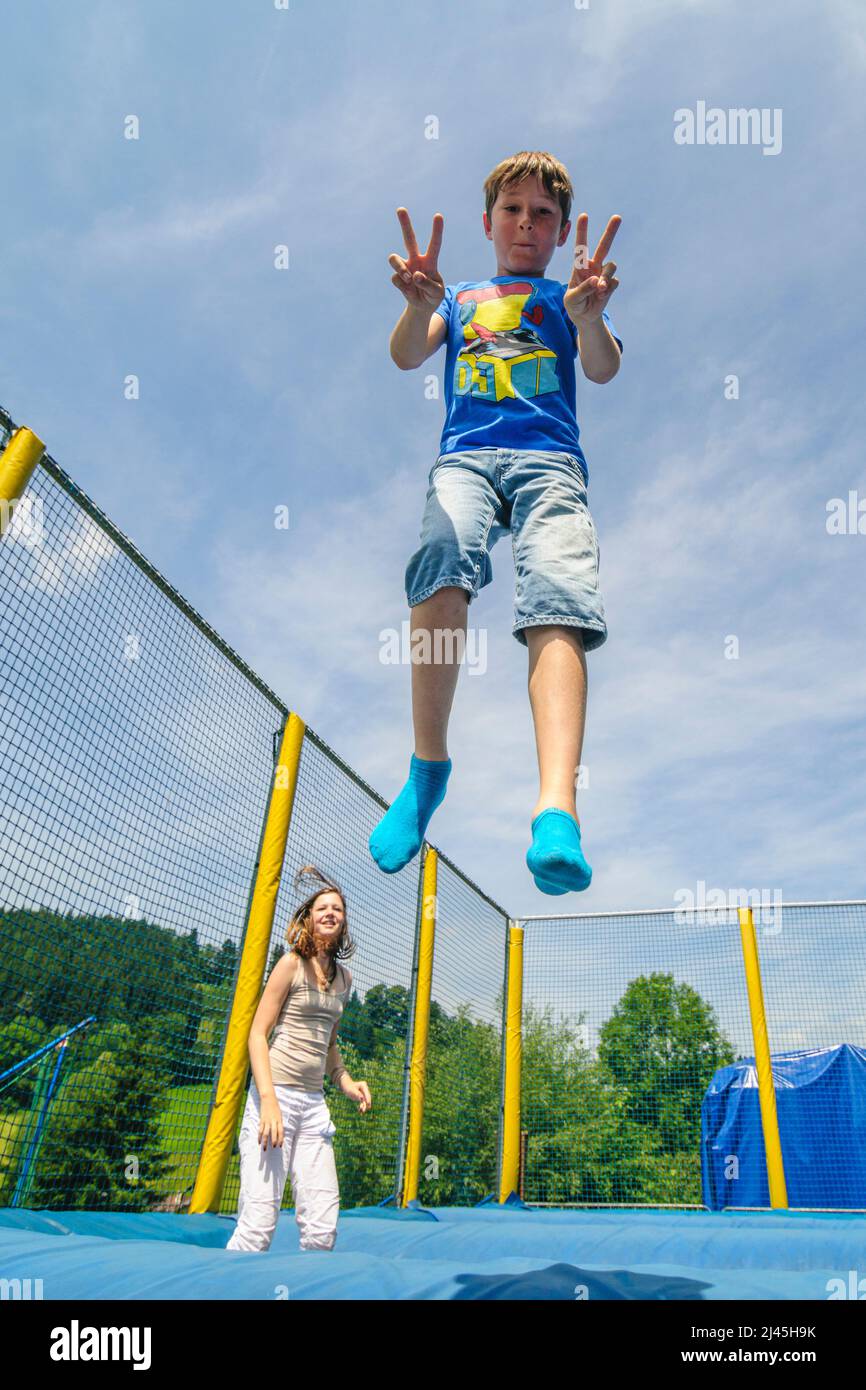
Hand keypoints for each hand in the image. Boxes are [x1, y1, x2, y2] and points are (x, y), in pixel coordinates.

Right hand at [258, 1095, 283, 1149]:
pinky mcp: (261, 1120)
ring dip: (265, 1142)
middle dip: (273, 1141)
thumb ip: (279, 1123)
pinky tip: (259, 1142)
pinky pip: (260, 1130)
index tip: (280, 1146)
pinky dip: (259, 1137)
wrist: (268, 1098)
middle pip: (273, 1133)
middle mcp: (273, 1121)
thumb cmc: (275, 1107)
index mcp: (279, 1120)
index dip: (280, 1139)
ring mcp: (266, 1121)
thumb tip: (279, 1134)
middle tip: (273, 1147)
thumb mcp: (279, 1115)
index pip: (281, 1131)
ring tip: (264, 1148)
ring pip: (265, 1133)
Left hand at [346, 1080, 371, 1113]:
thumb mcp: (352, 1090)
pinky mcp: (361, 1097)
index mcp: (364, 1086)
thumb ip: (357, 1093)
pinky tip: (360, 1112)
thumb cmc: (348, 1087)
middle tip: (365, 1109)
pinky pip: (362, 1103)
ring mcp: (363, 1093)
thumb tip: (362, 1098)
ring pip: (365, 1101)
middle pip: (367, 1098)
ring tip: (362, 1112)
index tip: (368, 1103)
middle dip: (366, 1104)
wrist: (345, 1086)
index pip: (367, 1093)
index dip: (368, 1098)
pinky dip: (361, 1106)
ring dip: (364, 1106)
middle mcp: (365, 1090)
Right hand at [389, 207, 444, 312]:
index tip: (438, 216)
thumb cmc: (433, 296)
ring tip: (408, 278)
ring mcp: (405, 268)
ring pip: (394, 259)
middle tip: (401, 209)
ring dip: (399, 267)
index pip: (434, 244)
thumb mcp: (436, 293)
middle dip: (405, 224)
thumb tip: (415, 275)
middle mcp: (416, 260)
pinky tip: (408, 289)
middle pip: (408, 239)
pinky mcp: (398, 278)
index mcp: (430, 261)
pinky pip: (396, 279)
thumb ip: (428, 284)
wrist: (423, 307)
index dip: (436, 231)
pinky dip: (402, 286)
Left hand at [564, 212, 620, 327]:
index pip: (581, 247)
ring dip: (605, 278)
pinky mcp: (610, 284)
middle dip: (610, 232)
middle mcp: (593, 266)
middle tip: (617, 217)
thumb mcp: (572, 299)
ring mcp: (603, 274)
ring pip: (611, 266)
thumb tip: (596, 281)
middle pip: (604, 246)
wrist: (584, 317)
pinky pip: (613, 282)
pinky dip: (607, 290)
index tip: (584, 215)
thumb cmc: (574, 305)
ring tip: (598, 290)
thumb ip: (583, 289)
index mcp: (580, 266)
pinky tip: (601, 296)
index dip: (582, 231)